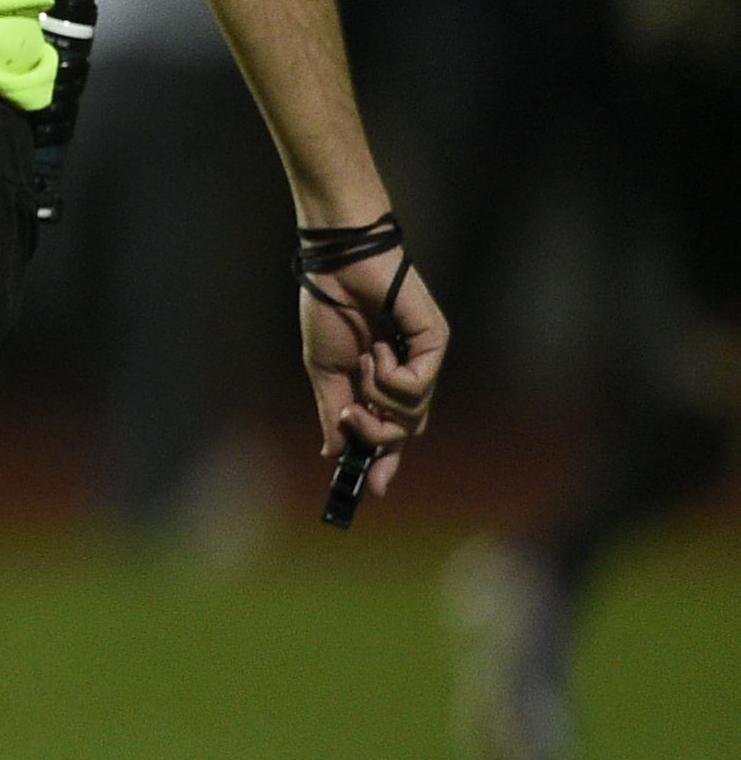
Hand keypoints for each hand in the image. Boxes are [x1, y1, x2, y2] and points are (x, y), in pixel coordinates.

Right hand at [300, 237, 447, 493]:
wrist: (336, 270)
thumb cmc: (328, 310)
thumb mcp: (324, 371)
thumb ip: (334, 412)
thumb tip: (334, 451)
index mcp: (379, 384)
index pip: (390, 433)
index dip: (384, 463)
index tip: (373, 490)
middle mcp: (409, 376)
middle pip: (405, 432)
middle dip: (375, 435)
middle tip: (350, 415)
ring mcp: (425, 362)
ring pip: (411, 414)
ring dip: (376, 396)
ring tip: (363, 360)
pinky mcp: (435, 345)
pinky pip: (416, 388)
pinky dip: (389, 376)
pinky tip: (379, 348)